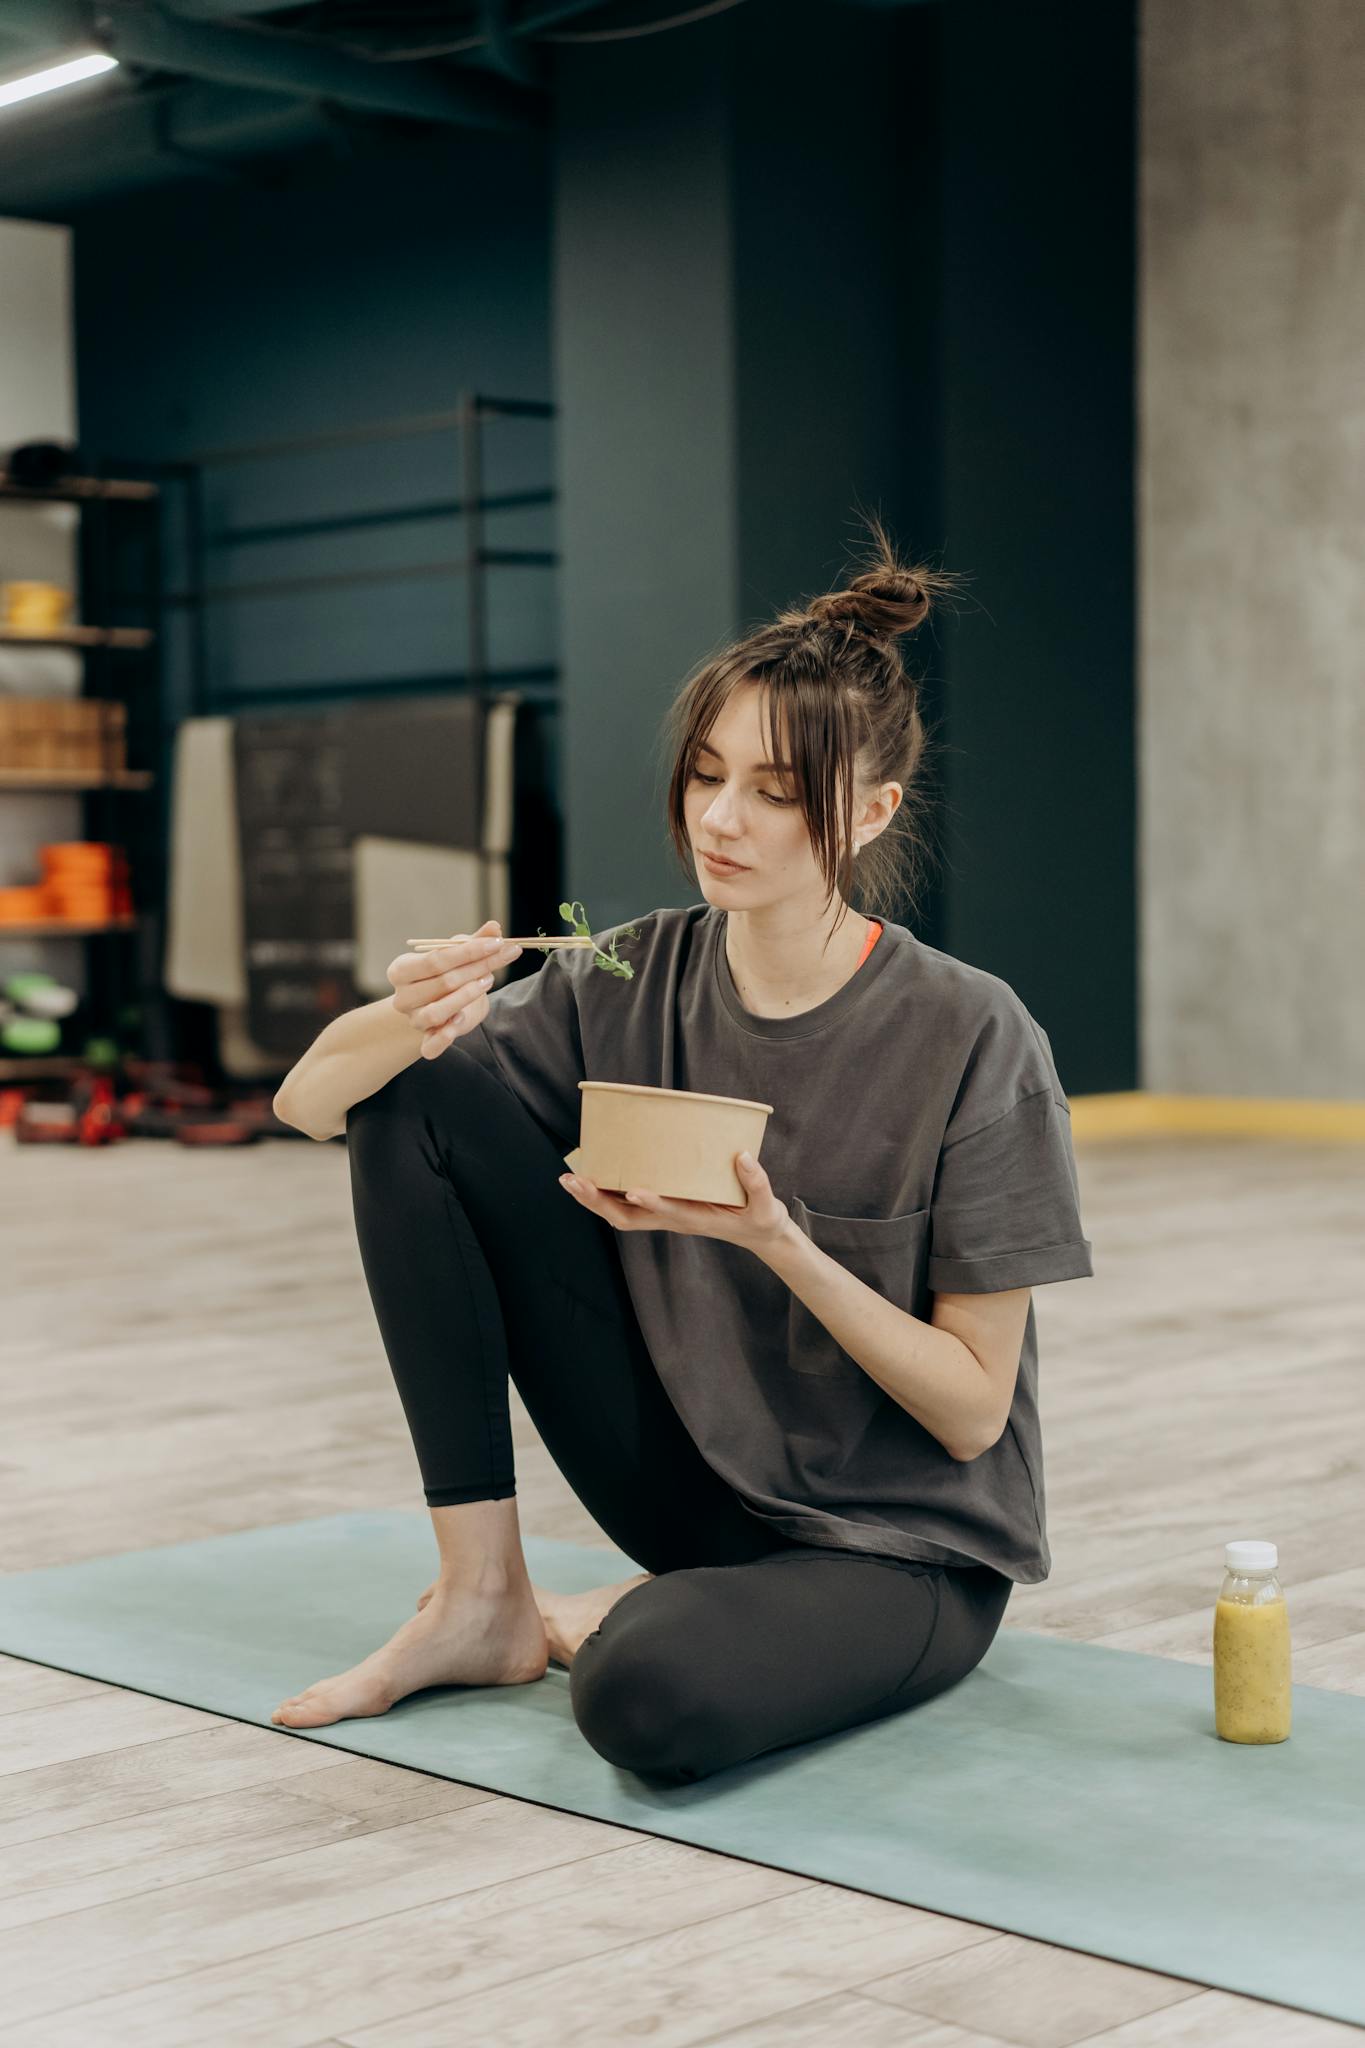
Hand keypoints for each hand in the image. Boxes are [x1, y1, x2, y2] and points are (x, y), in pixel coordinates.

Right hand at [386, 921, 522, 1059]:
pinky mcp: (426, 1041)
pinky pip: (431, 1046)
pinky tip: (461, 1022)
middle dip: (478, 967)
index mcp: (402, 970)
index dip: (469, 951)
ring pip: (437, 1011)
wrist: (440, 1007)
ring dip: (467, 995)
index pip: (436, 959)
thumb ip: (475, 941)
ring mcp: (414, 1020)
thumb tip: (495, 926)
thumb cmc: (446, 975)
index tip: (497, 942)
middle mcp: (403, 996)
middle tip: (505, 955)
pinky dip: (444, 1038)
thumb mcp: (459, 956)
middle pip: (442, 982)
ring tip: (488, 981)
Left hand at [559, 1150, 790, 1251]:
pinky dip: (605, 1193)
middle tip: (573, 1181)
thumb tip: (742, 1156)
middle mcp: (673, 1220)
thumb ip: (756, 1182)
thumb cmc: (759, 1219)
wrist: (756, 1235)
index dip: (651, 1202)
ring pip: (620, 1214)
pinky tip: (590, 1177)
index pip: (669, 1212)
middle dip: (598, 1201)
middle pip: (627, 1218)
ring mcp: (665, 1217)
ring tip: (569, 1179)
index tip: (633, 1189)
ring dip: (593, 1199)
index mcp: (696, 1219)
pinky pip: (627, 1206)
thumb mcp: (766, 1205)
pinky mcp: (663, 1210)